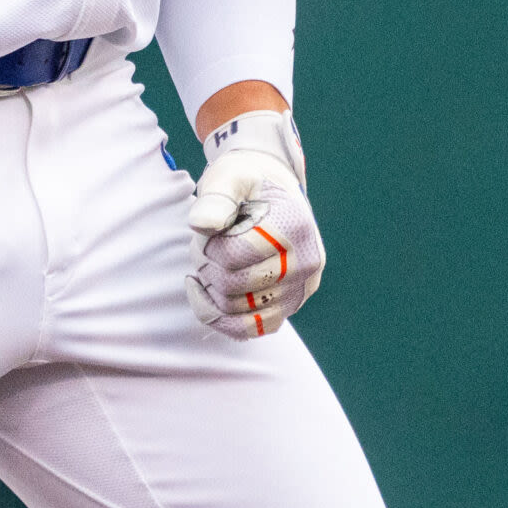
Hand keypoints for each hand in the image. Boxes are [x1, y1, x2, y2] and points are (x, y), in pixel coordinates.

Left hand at [186, 109, 323, 339]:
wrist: (272, 192)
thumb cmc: (246, 183)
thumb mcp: (230, 177)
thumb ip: (216, 197)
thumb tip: (201, 224)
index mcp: (293, 226)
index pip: (233, 257)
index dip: (208, 246)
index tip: (208, 229)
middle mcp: (305, 262)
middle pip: (234, 287)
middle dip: (207, 267)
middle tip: (204, 245)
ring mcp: (300, 288)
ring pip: (237, 312)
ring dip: (211, 290)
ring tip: (211, 262)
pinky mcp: (289, 306)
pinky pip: (250, 330)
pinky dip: (220, 318)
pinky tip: (206, 293)